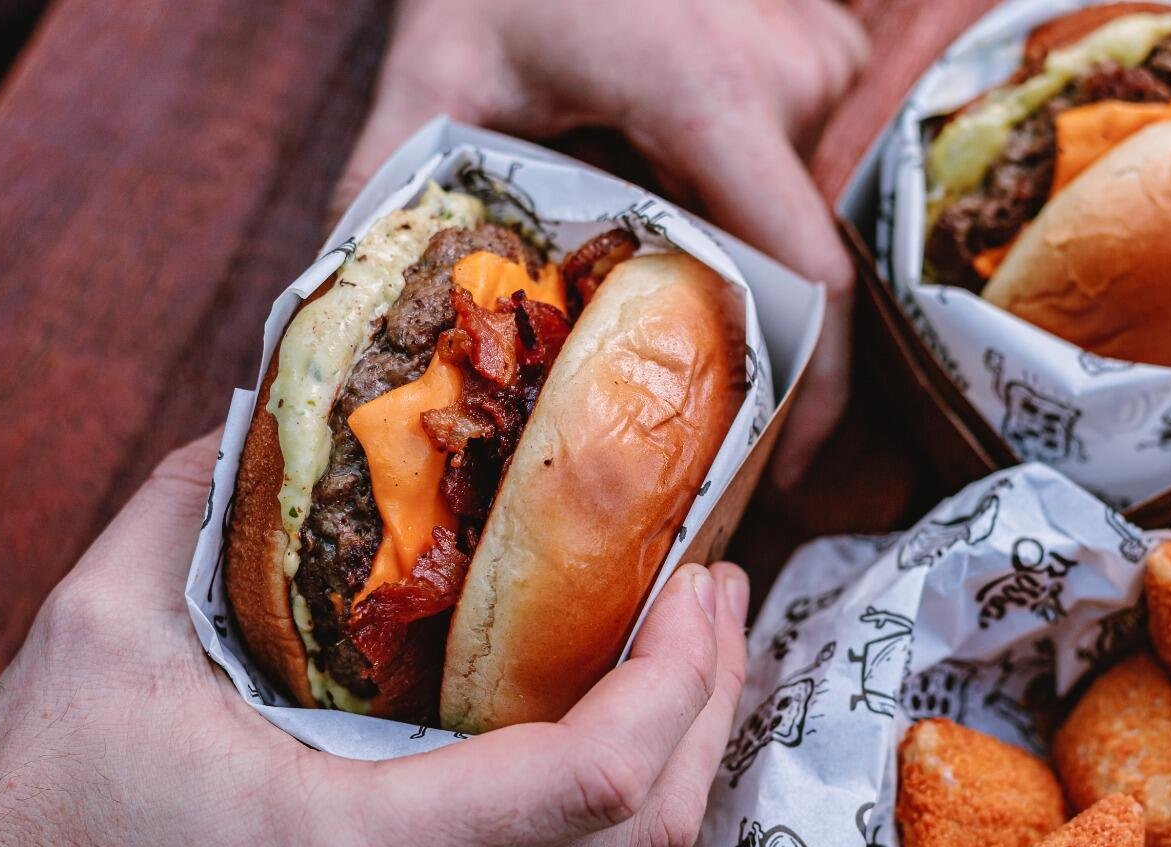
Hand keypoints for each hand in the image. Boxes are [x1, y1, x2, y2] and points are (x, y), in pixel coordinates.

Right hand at [0, 435, 748, 846]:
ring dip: (676, 759)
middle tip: (716, 595)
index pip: (594, 779)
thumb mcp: (101, 633)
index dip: (679, 673)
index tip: (700, 579)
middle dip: (709, 706)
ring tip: (685, 651)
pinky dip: (614, 810)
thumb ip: (205, 504)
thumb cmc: (28, 824)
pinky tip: (609, 729)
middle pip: (642, 837)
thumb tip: (279, 411)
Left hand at [338, 0, 868, 485]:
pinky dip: (767, 210)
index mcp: (707, 96)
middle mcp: (792, 75)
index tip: (780, 475)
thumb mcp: (434, 76)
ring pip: (814, 216)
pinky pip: (812, 166)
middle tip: (703, 411)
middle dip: (770, 351)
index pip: (808, 279)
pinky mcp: (828, 47)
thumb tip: (342, 325)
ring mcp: (822, 54)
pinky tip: (701, 211)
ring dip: (758, 272)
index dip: (813, 397)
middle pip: (810, 267)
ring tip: (688, 306)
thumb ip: (387, 194)